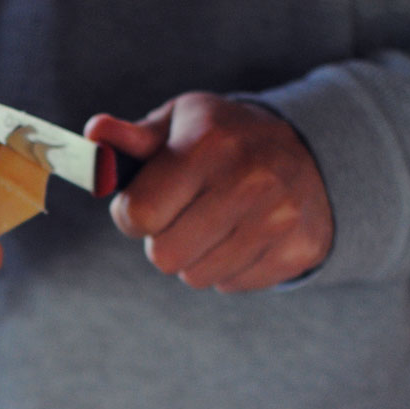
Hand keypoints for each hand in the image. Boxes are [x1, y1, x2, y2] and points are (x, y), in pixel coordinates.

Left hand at [85, 93, 333, 290]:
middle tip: (185, 214)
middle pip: (163, 255)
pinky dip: (229, 267)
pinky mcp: (297, 251)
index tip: (148, 202)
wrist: (314, 151)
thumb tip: (95, 133)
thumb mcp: (181, 123)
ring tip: (217, 223)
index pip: (139, 214)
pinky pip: (231, 285)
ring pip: (195, 277)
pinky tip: (245, 234)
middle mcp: (249, 181)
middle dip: (164, 239)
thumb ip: (132, 138)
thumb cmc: (226, 139)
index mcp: (209, 143)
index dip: (133, 215)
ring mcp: (278, 219)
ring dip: (195, 257)